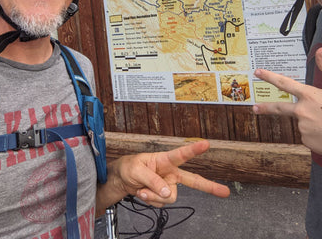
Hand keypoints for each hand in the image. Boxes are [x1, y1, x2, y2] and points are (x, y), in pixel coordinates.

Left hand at [96, 140, 229, 213]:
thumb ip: (152, 180)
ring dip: (154, 197)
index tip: (206, 144)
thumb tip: (166, 193)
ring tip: (142, 189)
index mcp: (165, 159)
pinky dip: (150, 201)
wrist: (122, 180)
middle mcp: (171, 172)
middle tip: (225, 191)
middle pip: (193, 180)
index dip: (194, 149)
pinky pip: (161, 204)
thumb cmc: (129, 167)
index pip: (181, 154)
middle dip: (210, 187)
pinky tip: (143, 193)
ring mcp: (168, 184)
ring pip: (169, 197)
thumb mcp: (136, 170)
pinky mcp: (163, 195)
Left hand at [252, 50, 321, 153]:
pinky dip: (317, 135)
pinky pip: (310, 136)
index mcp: (310, 96)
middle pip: (280, 108)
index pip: (285, 83)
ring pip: (304, 123)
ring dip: (313, 123)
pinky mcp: (307, 141)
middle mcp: (302, 111)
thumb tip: (318, 51)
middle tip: (255, 108)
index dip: (270, 77)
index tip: (258, 72)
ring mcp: (303, 128)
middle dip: (265, 108)